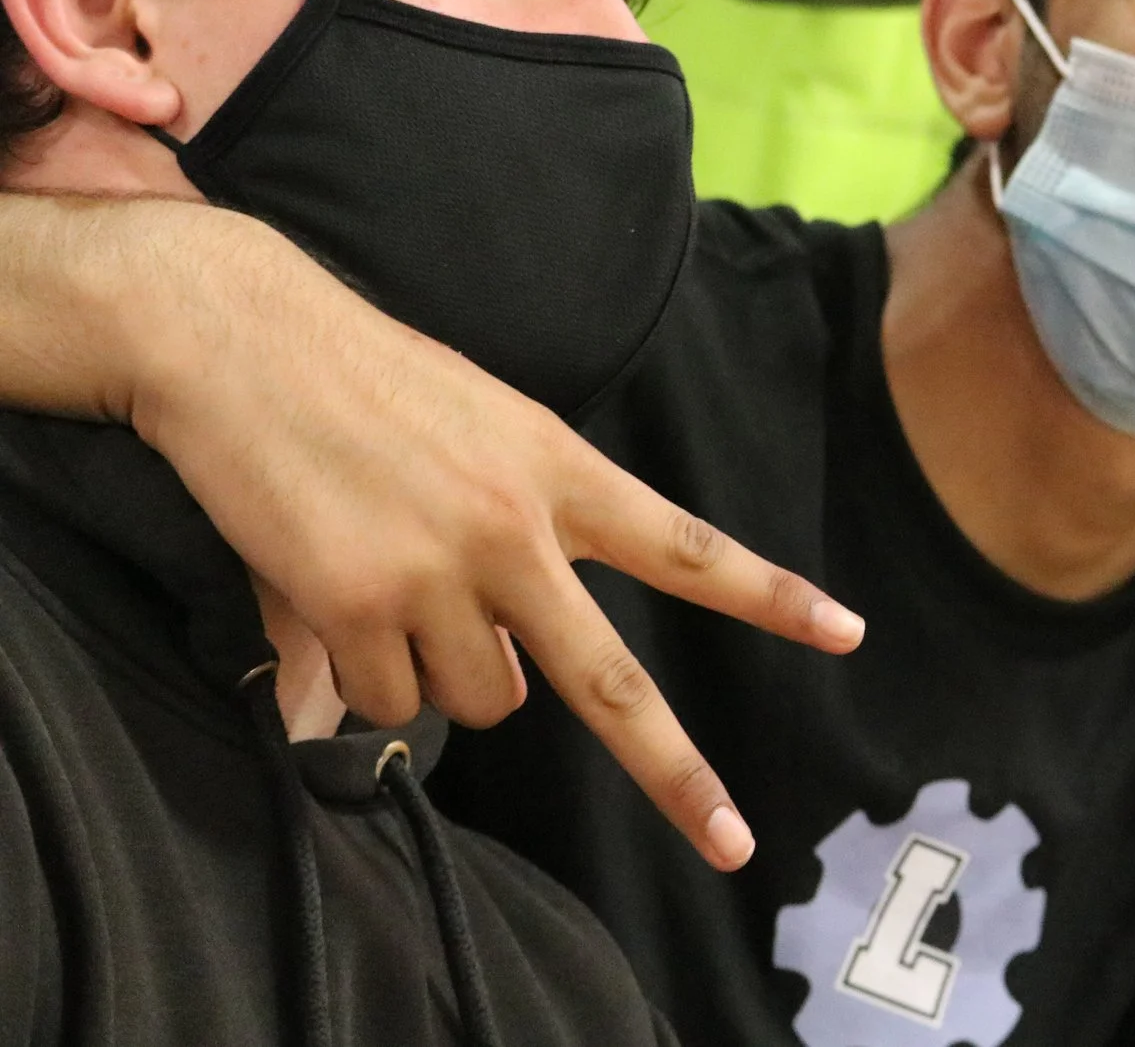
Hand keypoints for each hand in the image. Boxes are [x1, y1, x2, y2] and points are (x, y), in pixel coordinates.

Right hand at [122, 208, 862, 870]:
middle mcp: (515, 531)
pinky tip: (333, 597)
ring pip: (479, 704)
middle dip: (675, 771)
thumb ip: (529, 534)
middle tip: (732, 841)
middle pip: (610, 681)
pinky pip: (384, 704)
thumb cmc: (370, 382)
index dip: (771, 596)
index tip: (845, 632)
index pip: (688, 548)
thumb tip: (517, 677)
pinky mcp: (351, 606)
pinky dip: (363, 678)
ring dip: (446, 678)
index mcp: (563, 473)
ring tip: (395, 587)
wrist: (242, 339)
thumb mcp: (489, 428)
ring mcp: (436, 573)